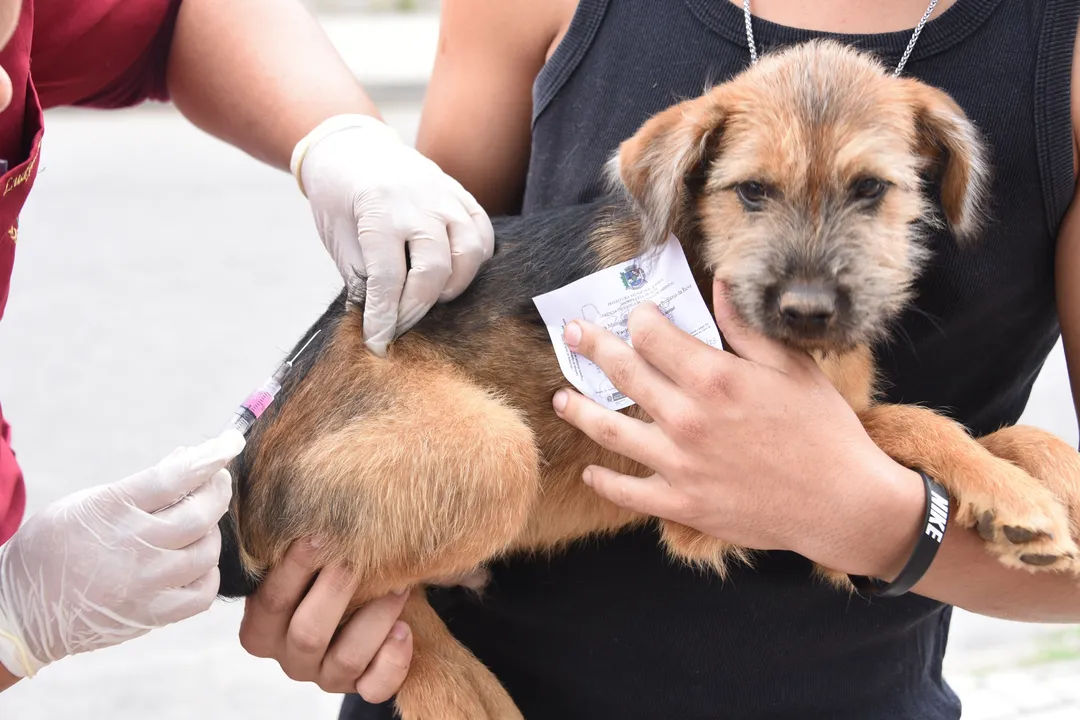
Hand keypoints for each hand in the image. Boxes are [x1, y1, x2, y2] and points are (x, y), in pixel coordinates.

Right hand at [0, 429, 244, 677]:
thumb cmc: (54, 547)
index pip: (174, 477)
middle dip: (218, 490)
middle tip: (217, 480)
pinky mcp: (151, 615)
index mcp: (111, 510)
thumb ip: (140, 485)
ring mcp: (144, 584)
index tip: (230, 443)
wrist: (21, 613)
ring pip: (206, 551)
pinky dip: (207, 572)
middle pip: (200, 514)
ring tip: (197, 524)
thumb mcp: (86, 503)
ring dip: (211, 532)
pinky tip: (195, 562)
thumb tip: (188, 458)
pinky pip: (202, 592)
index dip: (209, 457)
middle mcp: (133, 547)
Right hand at [239, 540, 411, 701]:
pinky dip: (393, 659)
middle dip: (337, 589)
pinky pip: (375, 688)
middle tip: (358, 556)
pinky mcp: (361, 687)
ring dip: (375, 617)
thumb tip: (302, 495)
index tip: (319, 533)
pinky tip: (405, 629)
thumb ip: (300, 544)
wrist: (370, 600)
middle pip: (307, 633)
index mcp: (264, 629)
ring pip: (346, 659)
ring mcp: (326, 677)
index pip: (271, 601)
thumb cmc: (333, 573)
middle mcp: (292, 658)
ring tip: (398, 585)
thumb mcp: (309, 561)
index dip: (295, 567)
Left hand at [292, 114, 494, 356]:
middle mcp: (419, 201)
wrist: (352, 148)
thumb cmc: (339, 198)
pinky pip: (483, 235)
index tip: (378, 343)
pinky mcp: (462, 195)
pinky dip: (474, 263)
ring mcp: (446, 196)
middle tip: (400, 326)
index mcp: (379, 208)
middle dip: (416, 309)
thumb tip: (382, 323)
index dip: (384, 317)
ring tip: (429, 298)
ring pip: (470, 253)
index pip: (388, 277)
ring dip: (451, 287)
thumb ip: (363, 278)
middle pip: (433, 270)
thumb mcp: (338, 238)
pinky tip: (452, 276)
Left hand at [552, 279, 921, 577]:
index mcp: (714, 377)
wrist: (842, 504)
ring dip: (579, 411)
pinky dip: (604, 481)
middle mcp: (686, 417)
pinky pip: (627, 492)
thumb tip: (720, 285)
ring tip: (561, 399)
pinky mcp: (680, 502)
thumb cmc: (823, 430)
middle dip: (591, 348)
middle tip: (571, 336)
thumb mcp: (792, 368)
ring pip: (610, 431)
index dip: (638, 319)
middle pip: (622, 373)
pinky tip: (590, 472)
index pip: (652, 336)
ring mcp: (678, 463)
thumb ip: (745, 328)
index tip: (635, 314)